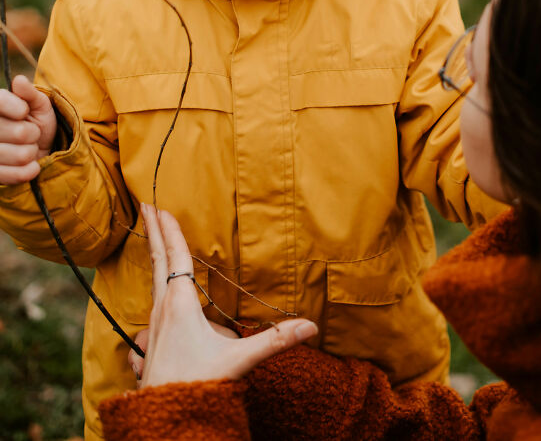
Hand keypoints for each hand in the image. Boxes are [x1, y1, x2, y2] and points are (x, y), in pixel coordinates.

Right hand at [0, 75, 55, 184]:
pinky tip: (30, 165)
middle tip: (29, 134)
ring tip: (27, 148)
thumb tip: (19, 81)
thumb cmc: (35, 123)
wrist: (37, 151)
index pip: (0, 102)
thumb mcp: (38, 104)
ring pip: (22, 155)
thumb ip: (30, 93)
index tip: (24, 112)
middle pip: (20, 132)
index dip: (17, 108)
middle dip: (33, 134)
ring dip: (32, 152)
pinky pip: (15, 175)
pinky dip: (29, 170)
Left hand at [136, 203, 317, 387]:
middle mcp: (161, 310)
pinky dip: (152, 289)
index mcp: (180, 305)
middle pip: (157, 262)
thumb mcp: (238, 361)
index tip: (160, 207)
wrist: (164, 422)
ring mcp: (152, 328)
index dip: (171, 231)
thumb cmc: (197, 386)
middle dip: (153, 233)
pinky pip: (150, 307)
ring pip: (152, 282)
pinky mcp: (149, 344)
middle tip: (145, 206)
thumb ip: (274, 341)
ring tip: (152, 240)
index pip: (176, 259)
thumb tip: (310, 326)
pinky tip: (152, 295)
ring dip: (153, 256)